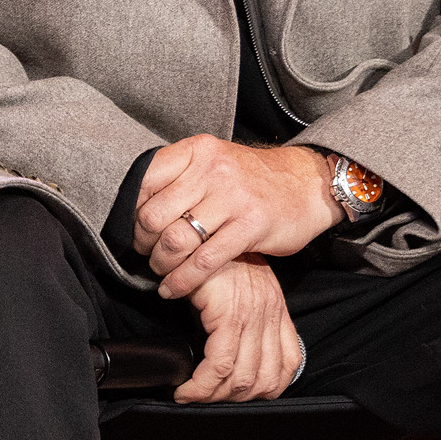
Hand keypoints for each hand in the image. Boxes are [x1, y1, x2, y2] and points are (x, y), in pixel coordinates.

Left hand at [136, 136, 337, 298]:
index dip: (131, 210)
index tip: (133, 227)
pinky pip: (204, 261)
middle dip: (143, 241)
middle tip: (146, 252)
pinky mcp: (251, 226)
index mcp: (198, 151)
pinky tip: (174, 288)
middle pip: (154, 215)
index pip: (144, 181)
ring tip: (161, 270)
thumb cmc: (253, 179)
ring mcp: (233, 198)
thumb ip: (180, 176)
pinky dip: (183, 280)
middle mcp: (213, 171)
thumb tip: (135, 203)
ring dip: (161, 263)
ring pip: (175, 240)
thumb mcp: (215, 162)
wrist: (309, 183)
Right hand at [178, 259, 302, 403]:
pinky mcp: (229, 313)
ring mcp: (253, 315)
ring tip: (191, 395)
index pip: (287, 367)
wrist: (198, 230)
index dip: (263, 391)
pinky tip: (185, 388)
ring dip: (213, 396)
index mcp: (276, 310)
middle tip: (204, 399)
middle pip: (264, 380)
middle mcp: (270, 314)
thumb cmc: (211, 259)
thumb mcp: (235, 288)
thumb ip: (242, 317)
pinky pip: (220, 364)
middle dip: (233, 400)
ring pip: (242, 377)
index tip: (233, 396)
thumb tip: (232, 354)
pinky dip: (201, 385)